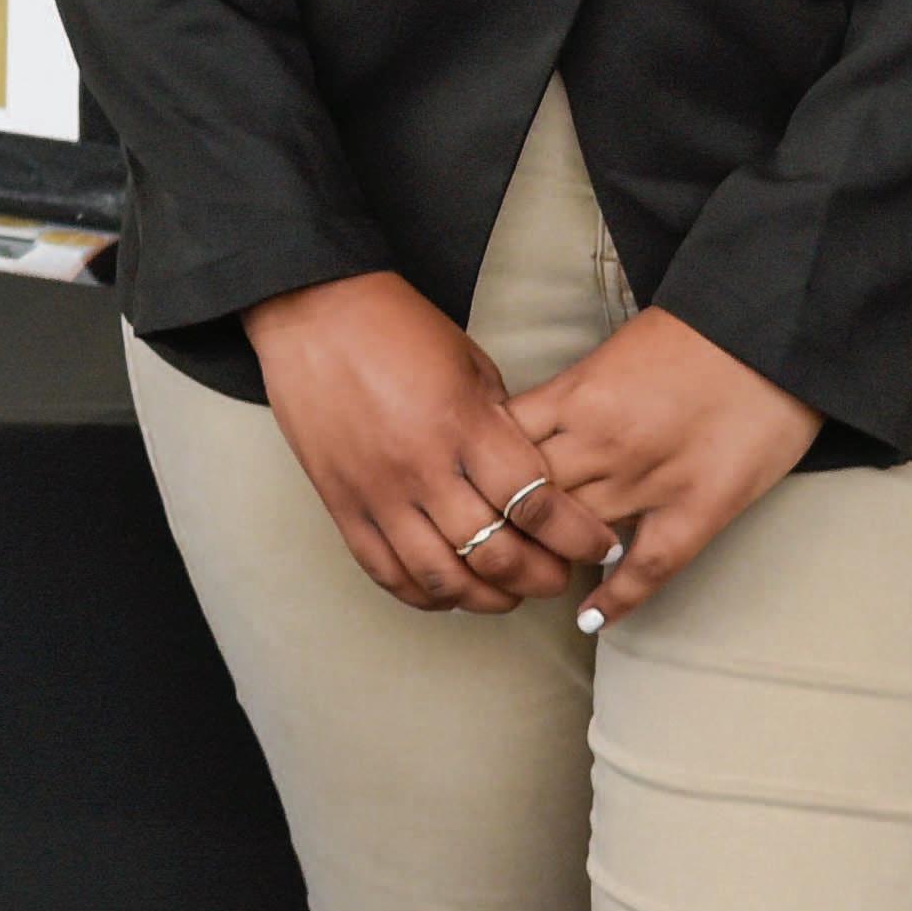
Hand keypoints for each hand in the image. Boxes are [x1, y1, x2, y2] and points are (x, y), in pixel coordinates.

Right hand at [239, 271, 620, 614]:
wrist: (313, 311)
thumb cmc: (396, 326)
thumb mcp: (471, 365)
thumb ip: (503, 427)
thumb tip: (533, 482)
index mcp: (463, 424)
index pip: (536, 505)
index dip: (578, 537)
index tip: (598, 545)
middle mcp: (421, 467)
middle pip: (496, 555)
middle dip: (542, 578)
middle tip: (558, 575)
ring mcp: (377, 491)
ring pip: (443, 578)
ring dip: (487, 598)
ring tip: (508, 592)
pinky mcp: (341, 503)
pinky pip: (386, 572)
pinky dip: (425, 594)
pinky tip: (450, 590)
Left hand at [504, 306, 825, 627]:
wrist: (770, 334)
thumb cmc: (691, 335)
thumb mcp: (610, 354)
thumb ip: (570, 395)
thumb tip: (530, 431)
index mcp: (576, 394)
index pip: (501, 445)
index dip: (477, 472)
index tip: (467, 491)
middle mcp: (601, 441)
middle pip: (527, 496)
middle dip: (503, 523)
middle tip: (487, 547)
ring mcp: (649, 480)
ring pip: (576, 533)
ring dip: (551, 557)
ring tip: (530, 578)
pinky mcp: (699, 508)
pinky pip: (648, 566)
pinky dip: (616, 597)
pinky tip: (591, 620)